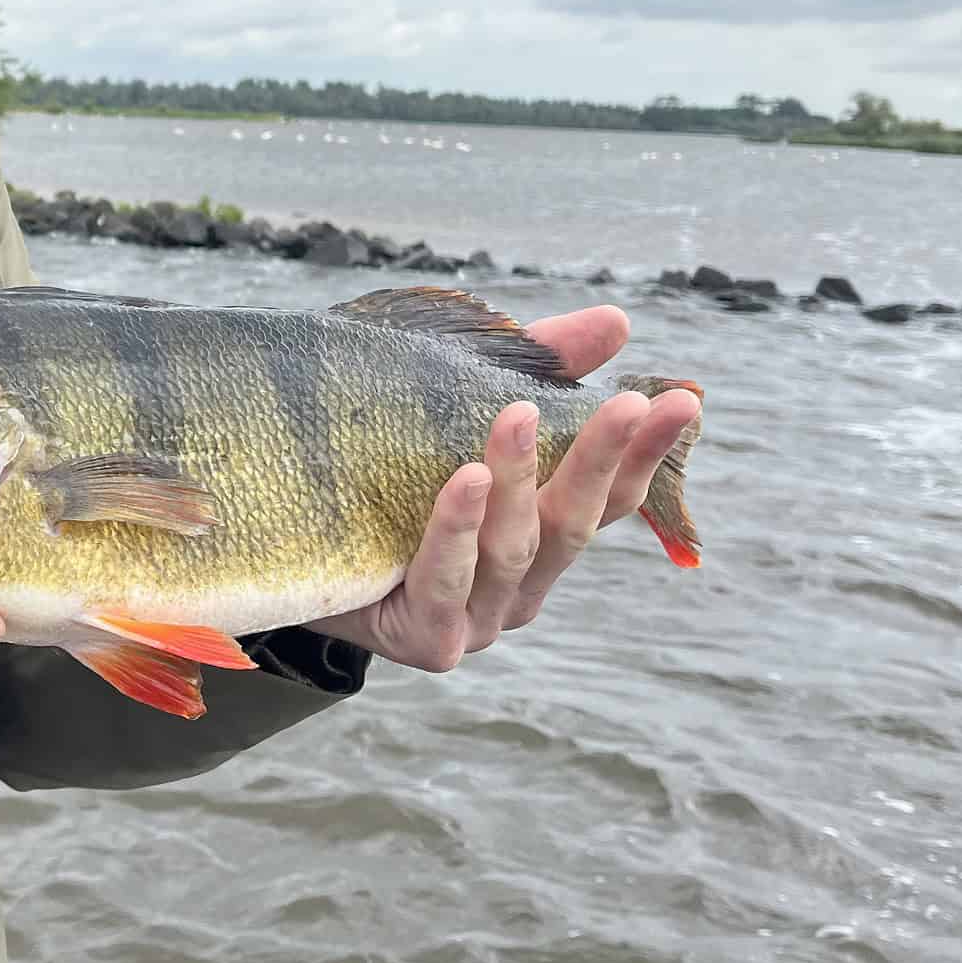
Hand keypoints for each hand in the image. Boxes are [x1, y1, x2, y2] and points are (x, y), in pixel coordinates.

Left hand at [307, 305, 701, 671]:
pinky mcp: (426, 641)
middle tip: (630, 402)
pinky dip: (456, 529)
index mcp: (540, 538)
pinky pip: (445, 581)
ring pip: (514, 548)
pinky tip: (465, 479)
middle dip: (602, 459)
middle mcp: (521, 586)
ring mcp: (478, 619)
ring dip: (521, 478)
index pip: (609, 496)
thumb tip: (617, 322)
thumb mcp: (451, 404)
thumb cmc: (379, 470)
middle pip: (574, 523)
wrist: (280, 549)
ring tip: (515, 413)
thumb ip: (534, 369)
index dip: (646, 450)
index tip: (681, 398)